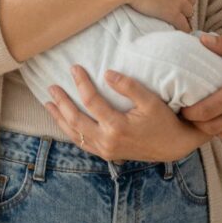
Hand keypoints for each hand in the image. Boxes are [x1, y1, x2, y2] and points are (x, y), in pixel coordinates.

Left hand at [44, 65, 208, 161]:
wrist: (173, 146)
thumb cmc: (163, 121)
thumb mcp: (151, 101)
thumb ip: (129, 87)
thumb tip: (107, 73)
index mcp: (117, 126)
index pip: (91, 101)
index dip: (81, 83)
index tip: (74, 68)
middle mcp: (107, 141)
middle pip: (75, 120)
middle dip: (62, 102)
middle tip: (52, 86)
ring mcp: (105, 150)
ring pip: (74, 134)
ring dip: (60, 118)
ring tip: (48, 104)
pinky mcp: (106, 154)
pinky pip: (82, 143)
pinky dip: (70, 132)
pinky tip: (65, 123)